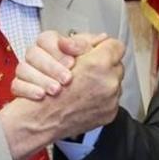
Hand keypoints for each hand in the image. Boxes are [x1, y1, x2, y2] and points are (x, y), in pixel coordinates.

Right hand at [0, 38, 125, 159]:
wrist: (42, 121)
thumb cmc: (46, 89)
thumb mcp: (60, 54)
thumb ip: (84, 44)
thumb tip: (101, 38)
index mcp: (99, 63)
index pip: (115, 45)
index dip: (103, 47)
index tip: (97, 51)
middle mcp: (110, 82)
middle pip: (116, 64)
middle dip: (103, 65)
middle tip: (88, 68)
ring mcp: (111, 100)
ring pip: (114, 82)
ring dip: (102, 81)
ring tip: (85, 85)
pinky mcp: (109, 113)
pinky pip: (111, 99)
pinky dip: (100, 97)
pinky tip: (84, 97)